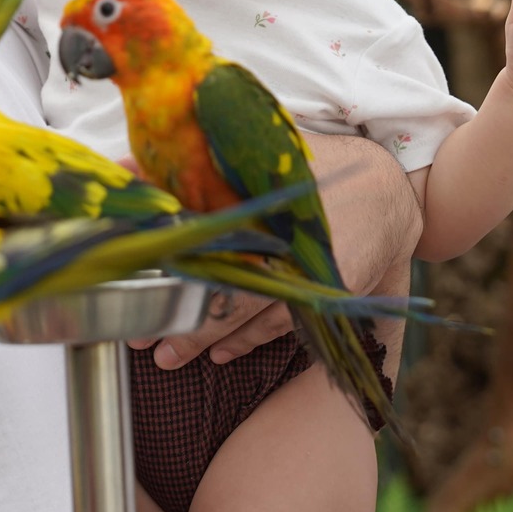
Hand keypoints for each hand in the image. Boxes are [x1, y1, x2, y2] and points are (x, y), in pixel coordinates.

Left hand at [137, 131, 417, 368]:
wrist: (386, 193)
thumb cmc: (313, 167)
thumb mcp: (254, 155)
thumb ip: (190, 164)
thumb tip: (126, 168)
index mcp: (269, 210)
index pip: (212, 248)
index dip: (174, 276)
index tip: (139, 291)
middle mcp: (291, 248)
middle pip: (229, 294)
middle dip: (187, 324)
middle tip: (149, 346)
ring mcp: (312, 277)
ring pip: (252, 318)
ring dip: (211, 340)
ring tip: (171, 357)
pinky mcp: (327, 297)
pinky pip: (281, 327)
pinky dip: (248, 340)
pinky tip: (222, 352)